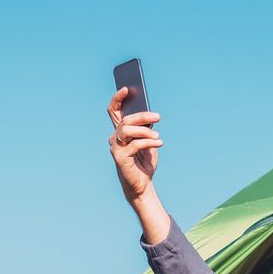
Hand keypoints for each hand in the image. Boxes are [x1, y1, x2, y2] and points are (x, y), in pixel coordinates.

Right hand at [107, 87, 162, 201]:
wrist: (142, 185)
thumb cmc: (144, 162)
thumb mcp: (148, 141)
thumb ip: (146, 129)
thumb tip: (150, 116)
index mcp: (120, 131)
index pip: (114, 111)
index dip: (118, 99)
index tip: (127, 88)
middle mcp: (115, 138)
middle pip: (125, 120)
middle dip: (142, 115)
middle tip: (158, 117)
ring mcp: (115, 148)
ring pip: (127, 130)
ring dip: (144, 131)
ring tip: (158, 135)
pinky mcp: (120, 158)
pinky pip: (134, 145)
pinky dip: (148, 142)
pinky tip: (159, 143)